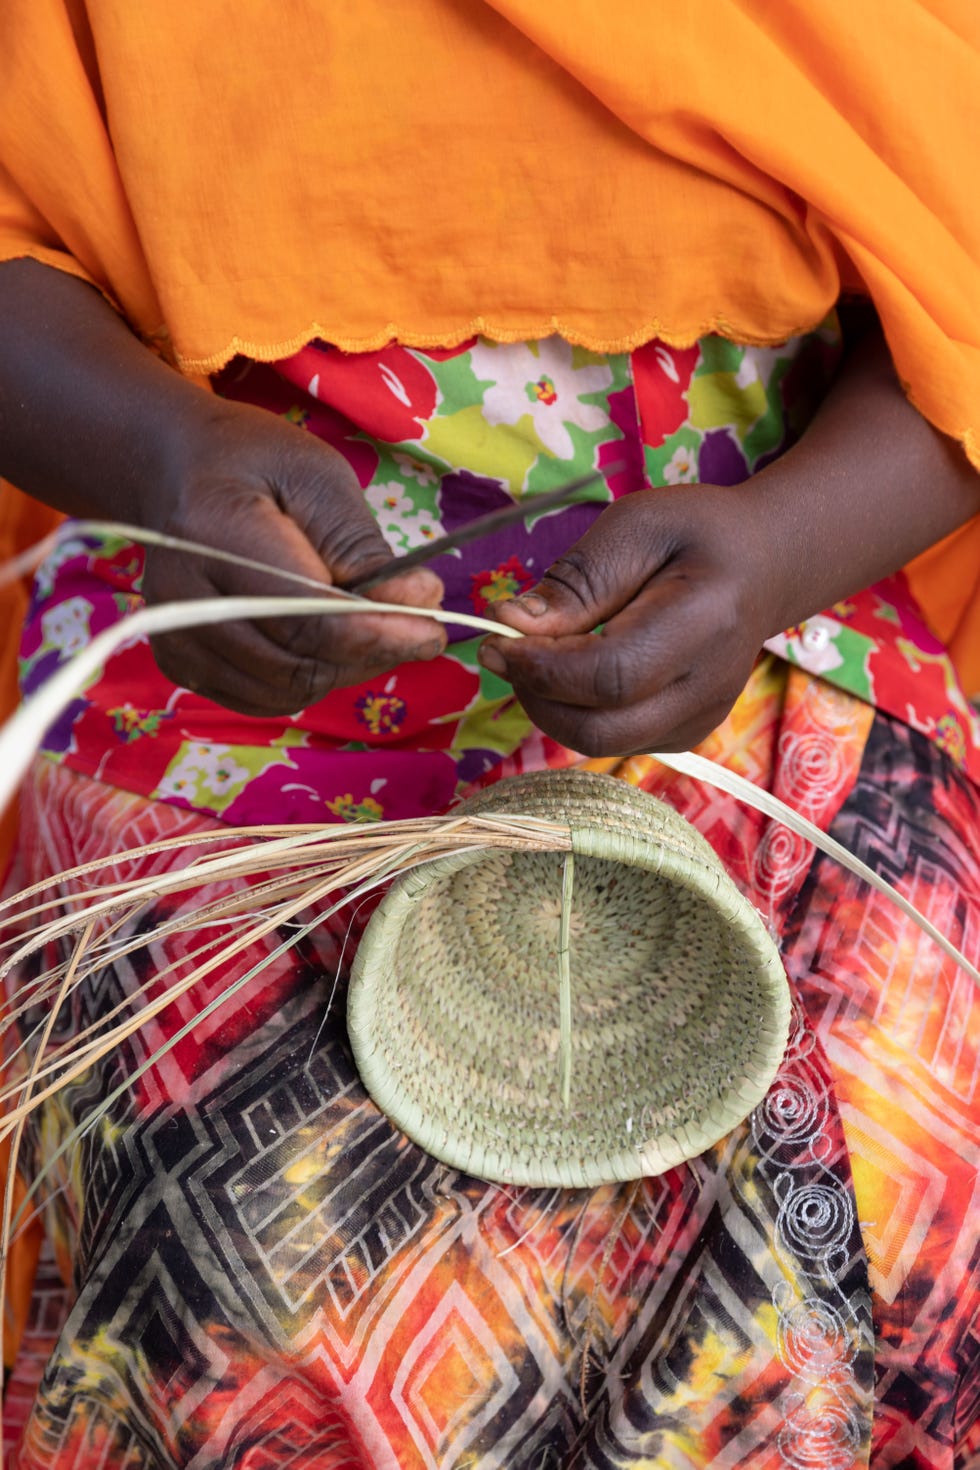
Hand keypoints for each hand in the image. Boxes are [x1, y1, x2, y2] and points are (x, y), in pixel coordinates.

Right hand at [139, 397, 445, 714]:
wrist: (178, 474)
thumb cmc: (254, 464)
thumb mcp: (318, 478)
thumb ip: (363, 546)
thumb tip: (419, 602)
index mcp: (214, 535)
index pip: (306, 618)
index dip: (376, 634)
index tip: (433, 632)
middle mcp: (183, 598)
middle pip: (298, 663)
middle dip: (368, 653)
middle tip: (413, 626)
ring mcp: (175, 637)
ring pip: (286, 690)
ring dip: (342, 668)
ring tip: (367, 625)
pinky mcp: (180, 663)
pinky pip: (264, 698)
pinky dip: (309, 678)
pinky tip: (325, 641)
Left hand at [478, 484, 783, 756]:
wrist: (763, 567)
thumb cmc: (697, 535)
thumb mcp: (635, 527)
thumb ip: (577, 580)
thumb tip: (511, 624)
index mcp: (703, 624)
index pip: (610, 677)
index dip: (542, 669)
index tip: (496, 641)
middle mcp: (708, 687)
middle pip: (601, 729)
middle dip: (536, 696)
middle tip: (505, 652)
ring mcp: (700, 719)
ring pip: (600, 742)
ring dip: (551, 706)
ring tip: (540, 654)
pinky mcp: (685, 734)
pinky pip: (614, 740)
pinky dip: (578, 712)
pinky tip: (576, 669)